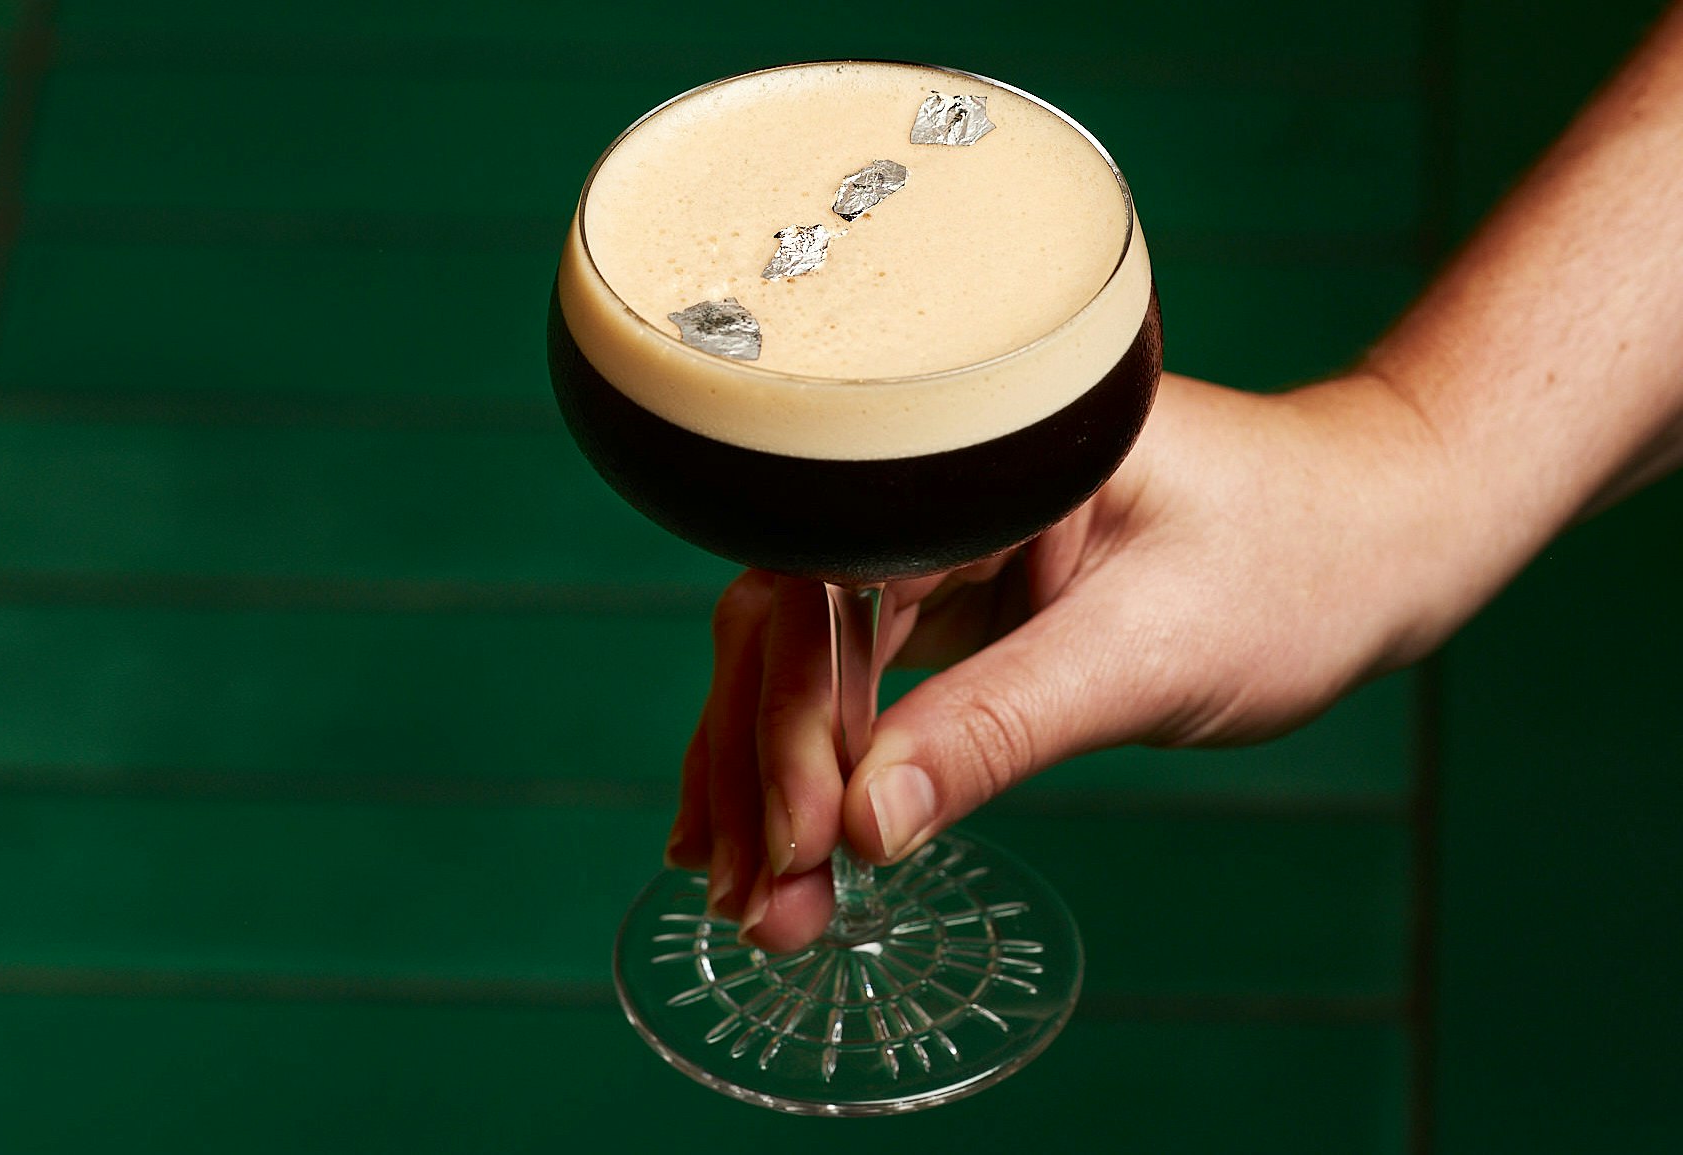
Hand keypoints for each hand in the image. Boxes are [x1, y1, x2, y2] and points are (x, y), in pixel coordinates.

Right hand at [665, 371, 1459, 950]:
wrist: (1374, 534)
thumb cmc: (1295, 563)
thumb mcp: (1149, 654)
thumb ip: (998, 729)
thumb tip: (864, 828)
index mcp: (974, 452)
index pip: (827, 588)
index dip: (799, 726)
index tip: (805, 847)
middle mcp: (931, 480)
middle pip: (789, 625)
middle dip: (765, 771)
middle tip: (761, 904)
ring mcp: (931, 536)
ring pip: (802, 657)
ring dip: (770, 780)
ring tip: (761, 902)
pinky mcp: (948, 590)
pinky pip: (851, 674)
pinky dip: (819, 762)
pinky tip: (788, 837)